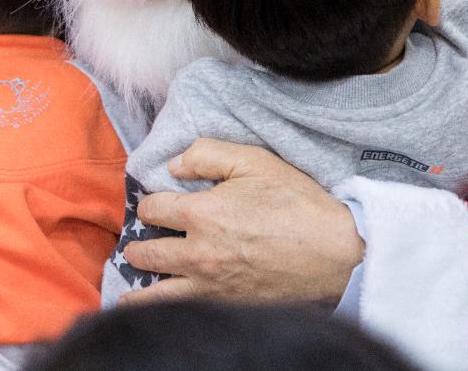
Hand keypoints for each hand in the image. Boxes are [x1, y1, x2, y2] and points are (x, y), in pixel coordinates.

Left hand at [121, 138, 363, 305]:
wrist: (337, 253)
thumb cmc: (298, 204)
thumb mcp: (254, 162)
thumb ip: (208, 154)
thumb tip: (174, 165)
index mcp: (201, 214)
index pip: (151, 210)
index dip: (150, 205)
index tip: (155, 208)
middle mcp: (198, 253)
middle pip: (146, 254)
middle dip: (137, 249)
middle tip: (137, 248)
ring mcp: (211, 285)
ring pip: (156, 296)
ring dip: (139, 292)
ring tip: (129, 294)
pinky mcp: (227, 306)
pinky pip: (182, 313)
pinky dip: (166, 312)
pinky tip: (160, 312)